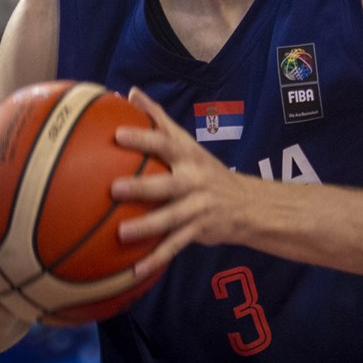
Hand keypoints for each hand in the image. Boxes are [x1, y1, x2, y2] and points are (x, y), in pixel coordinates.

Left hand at [111, 88, 252, 279]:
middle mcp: (195, 179)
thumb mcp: (189, 144)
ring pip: (171, 218)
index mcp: (189, 156)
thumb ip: (159, 119)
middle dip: (142, 187)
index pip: (165, 142)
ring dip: (147, 226)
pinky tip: (134, 270)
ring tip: (121, 233)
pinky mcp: (200, 230)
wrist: (249, 204)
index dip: (143, 137)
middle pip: (167, 183)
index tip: (117, 134)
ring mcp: (198, 207)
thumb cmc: (206, 170)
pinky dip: (156, 259)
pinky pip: (175, 246)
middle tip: (114, 188)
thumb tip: (130, 92)